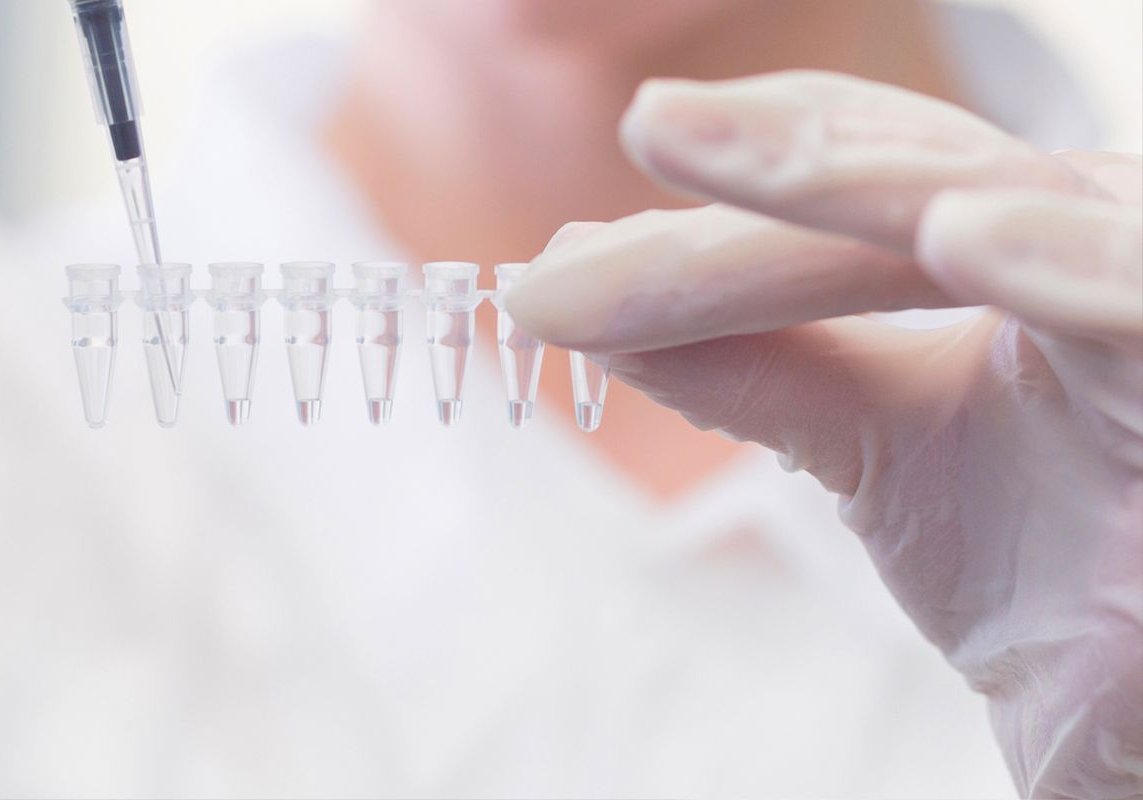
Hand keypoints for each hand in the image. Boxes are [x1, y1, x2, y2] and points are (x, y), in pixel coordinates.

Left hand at [505, 72, 1142, 797]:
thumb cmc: (1052, 573)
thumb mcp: (872, 451)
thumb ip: (751, 368)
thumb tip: (594, 292)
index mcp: (1013, 250)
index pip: (864, 177)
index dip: (740, 174)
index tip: (584, 236)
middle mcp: (1087, 241)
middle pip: (912, 175)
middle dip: (763, 161)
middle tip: (645, 127)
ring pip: (1004, 204)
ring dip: (854, 181)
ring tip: (720, 147)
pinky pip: (1142, 302)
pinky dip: (1067, 262)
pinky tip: (959, 236)